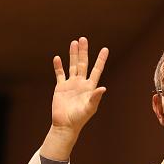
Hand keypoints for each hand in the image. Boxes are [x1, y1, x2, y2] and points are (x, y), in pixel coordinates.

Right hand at [40, 37, 108, 159]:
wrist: (65, 125)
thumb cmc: (79, 118)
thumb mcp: (89, 108)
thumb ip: (95, 97)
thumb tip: (103, 88)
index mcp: (90, 87)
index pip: (96, 70)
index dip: (101, 60)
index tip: (105, 49)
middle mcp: (81, 83)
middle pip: (83, 63)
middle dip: (83, 51)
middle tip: (83, 39)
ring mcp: (70, 84)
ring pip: (72, 66)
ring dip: (72, 54)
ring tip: (73, 42)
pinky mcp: (60, 87)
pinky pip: (59, 74)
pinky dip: (58, 66)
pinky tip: (57, 58)